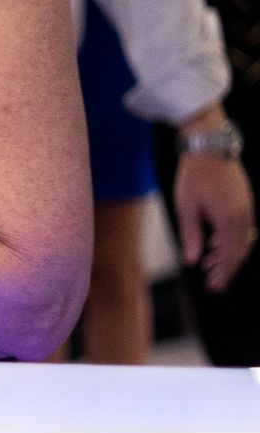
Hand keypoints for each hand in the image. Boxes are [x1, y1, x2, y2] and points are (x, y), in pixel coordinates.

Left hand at [174, 147, 256, 293]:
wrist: (209, 145)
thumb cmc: (194, 175)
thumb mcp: (186, 207)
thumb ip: (191, 236)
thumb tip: (191, 262)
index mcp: (229, 219)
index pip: (230, 255)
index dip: (223, 273)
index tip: (214, 287)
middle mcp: (243, 215)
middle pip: (239, 251)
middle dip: (227, 270)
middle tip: (214, 285)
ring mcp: (246, 207)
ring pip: (241, 240)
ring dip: (227, 256)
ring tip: (210, 267)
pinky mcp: (244, 201)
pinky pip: (242, 228)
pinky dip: (230, 241)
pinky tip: (215, 246)